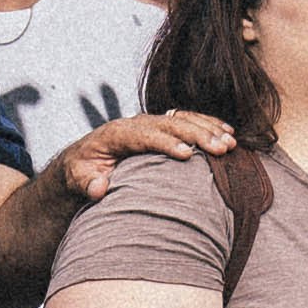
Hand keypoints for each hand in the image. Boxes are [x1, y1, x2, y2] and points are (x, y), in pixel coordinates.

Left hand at [56, 111, 233, 201]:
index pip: (144, 135)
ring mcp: (151, 124)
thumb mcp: (76, 179)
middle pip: (171, 123)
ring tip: (231, 143)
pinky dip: (209, 125)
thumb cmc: (80, 172)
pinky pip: (188, 121)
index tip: (186, 155)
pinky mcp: (161, 128)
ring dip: (209, 129)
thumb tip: (99, 188)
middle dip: (197, 135)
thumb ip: (86, 184)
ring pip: (183, 120)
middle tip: (221, 149)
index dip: (165, 143)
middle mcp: (137, 124)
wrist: (82, 160)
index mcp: (117, 134)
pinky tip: (229, 133)